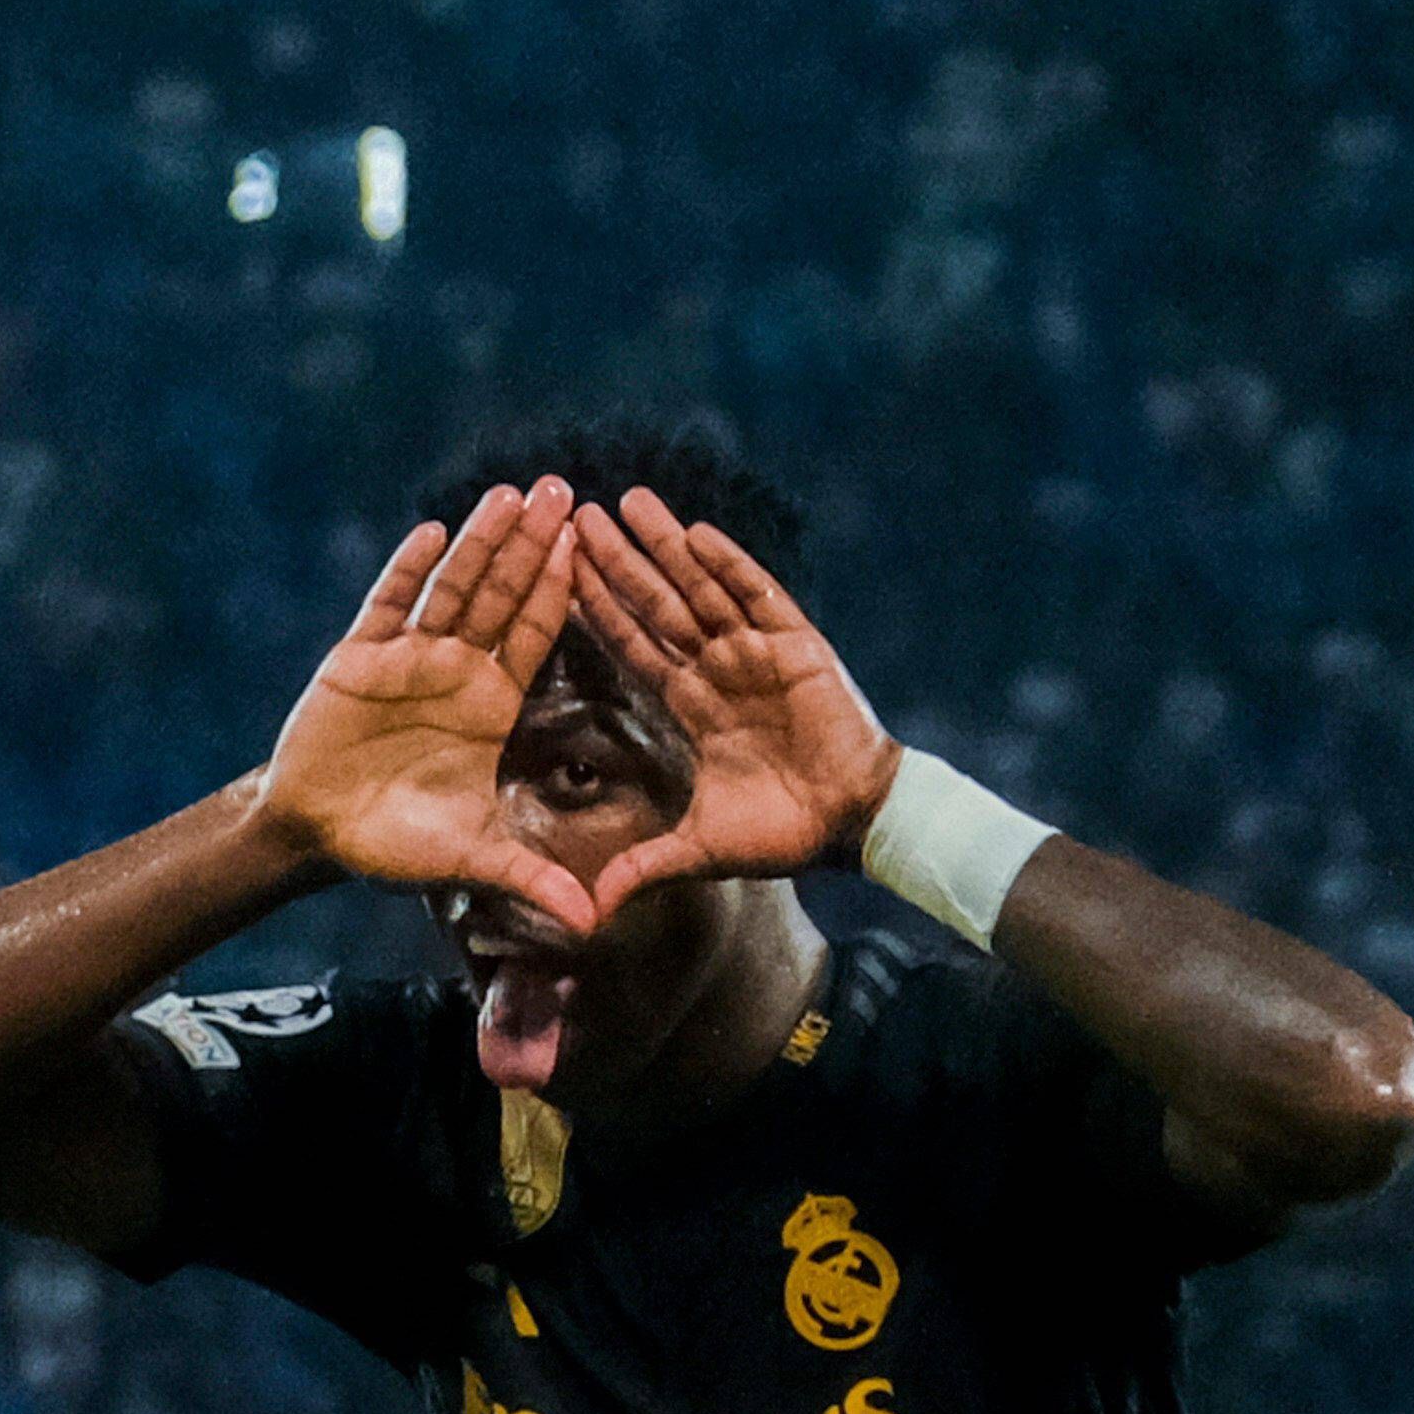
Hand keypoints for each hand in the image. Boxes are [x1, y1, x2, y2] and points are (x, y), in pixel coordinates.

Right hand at [253, 480, 595, 935]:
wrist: (319, 831)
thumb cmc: (398, 841)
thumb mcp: (472, 857)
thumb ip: (531, 877)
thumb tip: (593, 923)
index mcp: (491, 705)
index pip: (534, 637)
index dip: (559, 593)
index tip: (589, 549)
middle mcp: (456, 670)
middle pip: (501, 596)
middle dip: (532, 546)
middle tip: (566, 491)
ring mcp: (407, 657)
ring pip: (451, 587)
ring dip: (480, 542)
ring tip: (512, 494)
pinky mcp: (359, 656)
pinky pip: (387, 604)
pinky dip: (407, 569)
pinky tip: (433, 532)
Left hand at [569, 490, 900, 923]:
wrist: (854, 825)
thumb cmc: (784, 833)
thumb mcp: (699, 849)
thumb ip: (643, 867)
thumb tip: (589, 914)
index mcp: (693, 704)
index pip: (634, 647)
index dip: (598, 611)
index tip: (558, 574)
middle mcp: (719, 667)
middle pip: (656, 604)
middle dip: (616, 562)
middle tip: (573, 514)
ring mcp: (757, 651)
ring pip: (700, 588)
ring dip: (663, 546)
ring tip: (625, 500)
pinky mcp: (796, 646)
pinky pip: (757, 596)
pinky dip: (727, 565)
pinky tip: (694, 532)